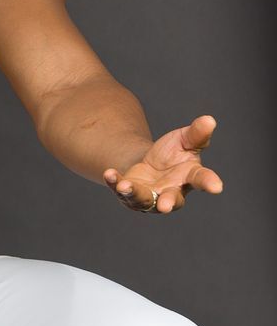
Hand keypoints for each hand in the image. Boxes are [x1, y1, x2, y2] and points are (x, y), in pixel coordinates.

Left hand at [105, 116, 222, 214]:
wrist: (149, 163)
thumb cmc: (174, 153)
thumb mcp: (185, 140)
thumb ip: (197, 133)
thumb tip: (210, 119)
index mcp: (190, 177)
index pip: (202, 179)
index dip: (210, 182)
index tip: (217, 186)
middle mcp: (172, 191)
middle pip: (172, 199)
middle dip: (169, 202)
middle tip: (165, 206)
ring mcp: (150, 195)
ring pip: (143, 199)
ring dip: (135, 193)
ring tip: (125, 186)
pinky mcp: (130, 193)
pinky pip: (120, 189)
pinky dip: (115, 182)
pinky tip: (109, 174)